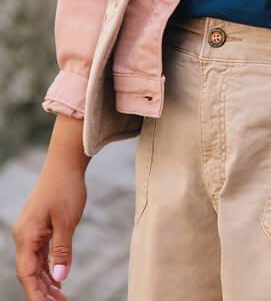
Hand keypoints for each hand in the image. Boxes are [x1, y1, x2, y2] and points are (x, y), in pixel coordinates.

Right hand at [12, 161, 85, 300]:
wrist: (65, 163)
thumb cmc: (66, 188)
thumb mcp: (67, 221)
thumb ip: (62, 251)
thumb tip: (59, 278)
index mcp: (26, 236)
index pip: (27, 274)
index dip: (36, 294)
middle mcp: (24, 236)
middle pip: (29, 272)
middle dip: (42, 292)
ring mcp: (30, 231)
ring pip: (35, 264)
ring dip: (46, 281)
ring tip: (60, 298)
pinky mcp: (39, 227)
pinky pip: (40, 254)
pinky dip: (48, 267)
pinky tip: (57, 279)